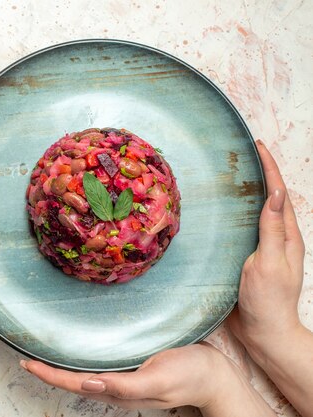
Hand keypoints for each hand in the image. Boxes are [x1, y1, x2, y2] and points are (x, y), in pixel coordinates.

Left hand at [21, 342, 274, 415]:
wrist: (215, 374)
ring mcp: (124, 374)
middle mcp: (116, 384)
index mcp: (119, 390)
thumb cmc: (191, 375)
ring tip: (42, 349)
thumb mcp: (159, 380)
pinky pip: (100, 361)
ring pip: (84, 371)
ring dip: (62, 362)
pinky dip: (82, 354)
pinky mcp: (132, 363)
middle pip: (74, 379)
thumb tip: (90, 385)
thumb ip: (125, 386)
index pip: (74, 384)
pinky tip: (77, 343)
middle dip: (49, 368)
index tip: (26, 362)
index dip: (49, 374)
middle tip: (26, 354)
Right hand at [227, 139, 305, 351]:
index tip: (258, 145)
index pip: (278, 193)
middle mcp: (276, 238)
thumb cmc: (268, 301)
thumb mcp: (269, 263)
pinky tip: (222, 210)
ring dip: (247, 190)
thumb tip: (274, 194)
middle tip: (244, 151)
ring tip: (233, 172)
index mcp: (286, 236)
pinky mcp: (247, 257)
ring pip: (255, 212)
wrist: (264, 333)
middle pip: (269, 197)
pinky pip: (242, 228)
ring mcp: (262, 248)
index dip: (269, 168)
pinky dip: (235, 212)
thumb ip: (271, 230)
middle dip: (260, 172)